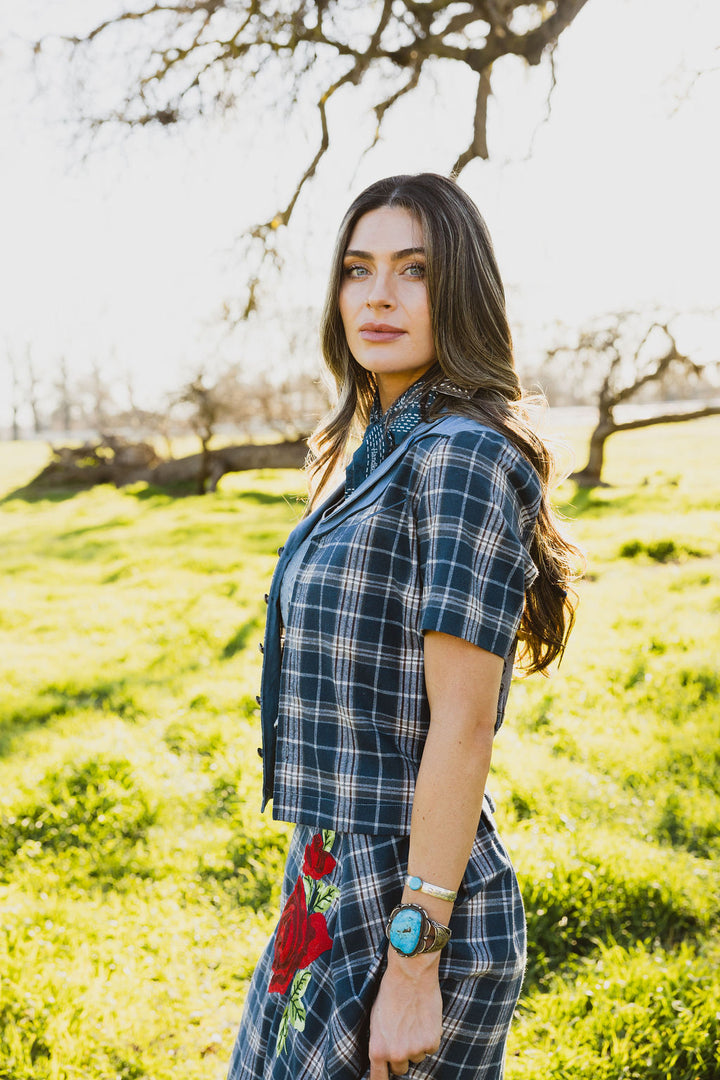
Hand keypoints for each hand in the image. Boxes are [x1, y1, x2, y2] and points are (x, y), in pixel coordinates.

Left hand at [368, 953, 442, 1078]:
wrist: (410, 974)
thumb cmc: (390, 993)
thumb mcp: (375, 1020)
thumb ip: (380, 1043)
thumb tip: (384, 1058)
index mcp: (378, 1049)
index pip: (378, 1078)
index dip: (382, 1078)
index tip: (385, 1076)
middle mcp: (396, 1054)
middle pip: (400, 1069)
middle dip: (401, 1055)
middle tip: (402, 1035)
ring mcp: (415, 1050)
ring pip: (417, 1058)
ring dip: (416, 1045)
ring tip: (413, 1021)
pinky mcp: (431, 1042)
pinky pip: (430, 1048)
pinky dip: (429, 1037)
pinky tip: (424, 1019)